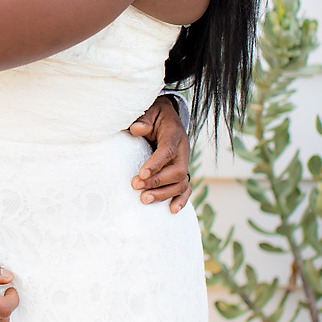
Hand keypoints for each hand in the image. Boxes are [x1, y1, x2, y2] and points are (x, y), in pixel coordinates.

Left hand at [129, 97, 190, 212]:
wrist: (167, 115)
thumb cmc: (154, 115)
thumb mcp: (149, 111)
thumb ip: (143, 119)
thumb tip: (137, 129)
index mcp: (174, 134)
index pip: (167, 151)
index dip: (156, 163)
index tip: (142, 174)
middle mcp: (183, 150)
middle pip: (177, 171)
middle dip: (157, 181)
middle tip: (135, 186)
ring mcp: (184, 162)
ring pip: (181, 183)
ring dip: (164, 194)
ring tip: (144, 199)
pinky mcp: (182, 171)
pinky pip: (186, 188)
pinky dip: (181, 199)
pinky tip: (172, 210)